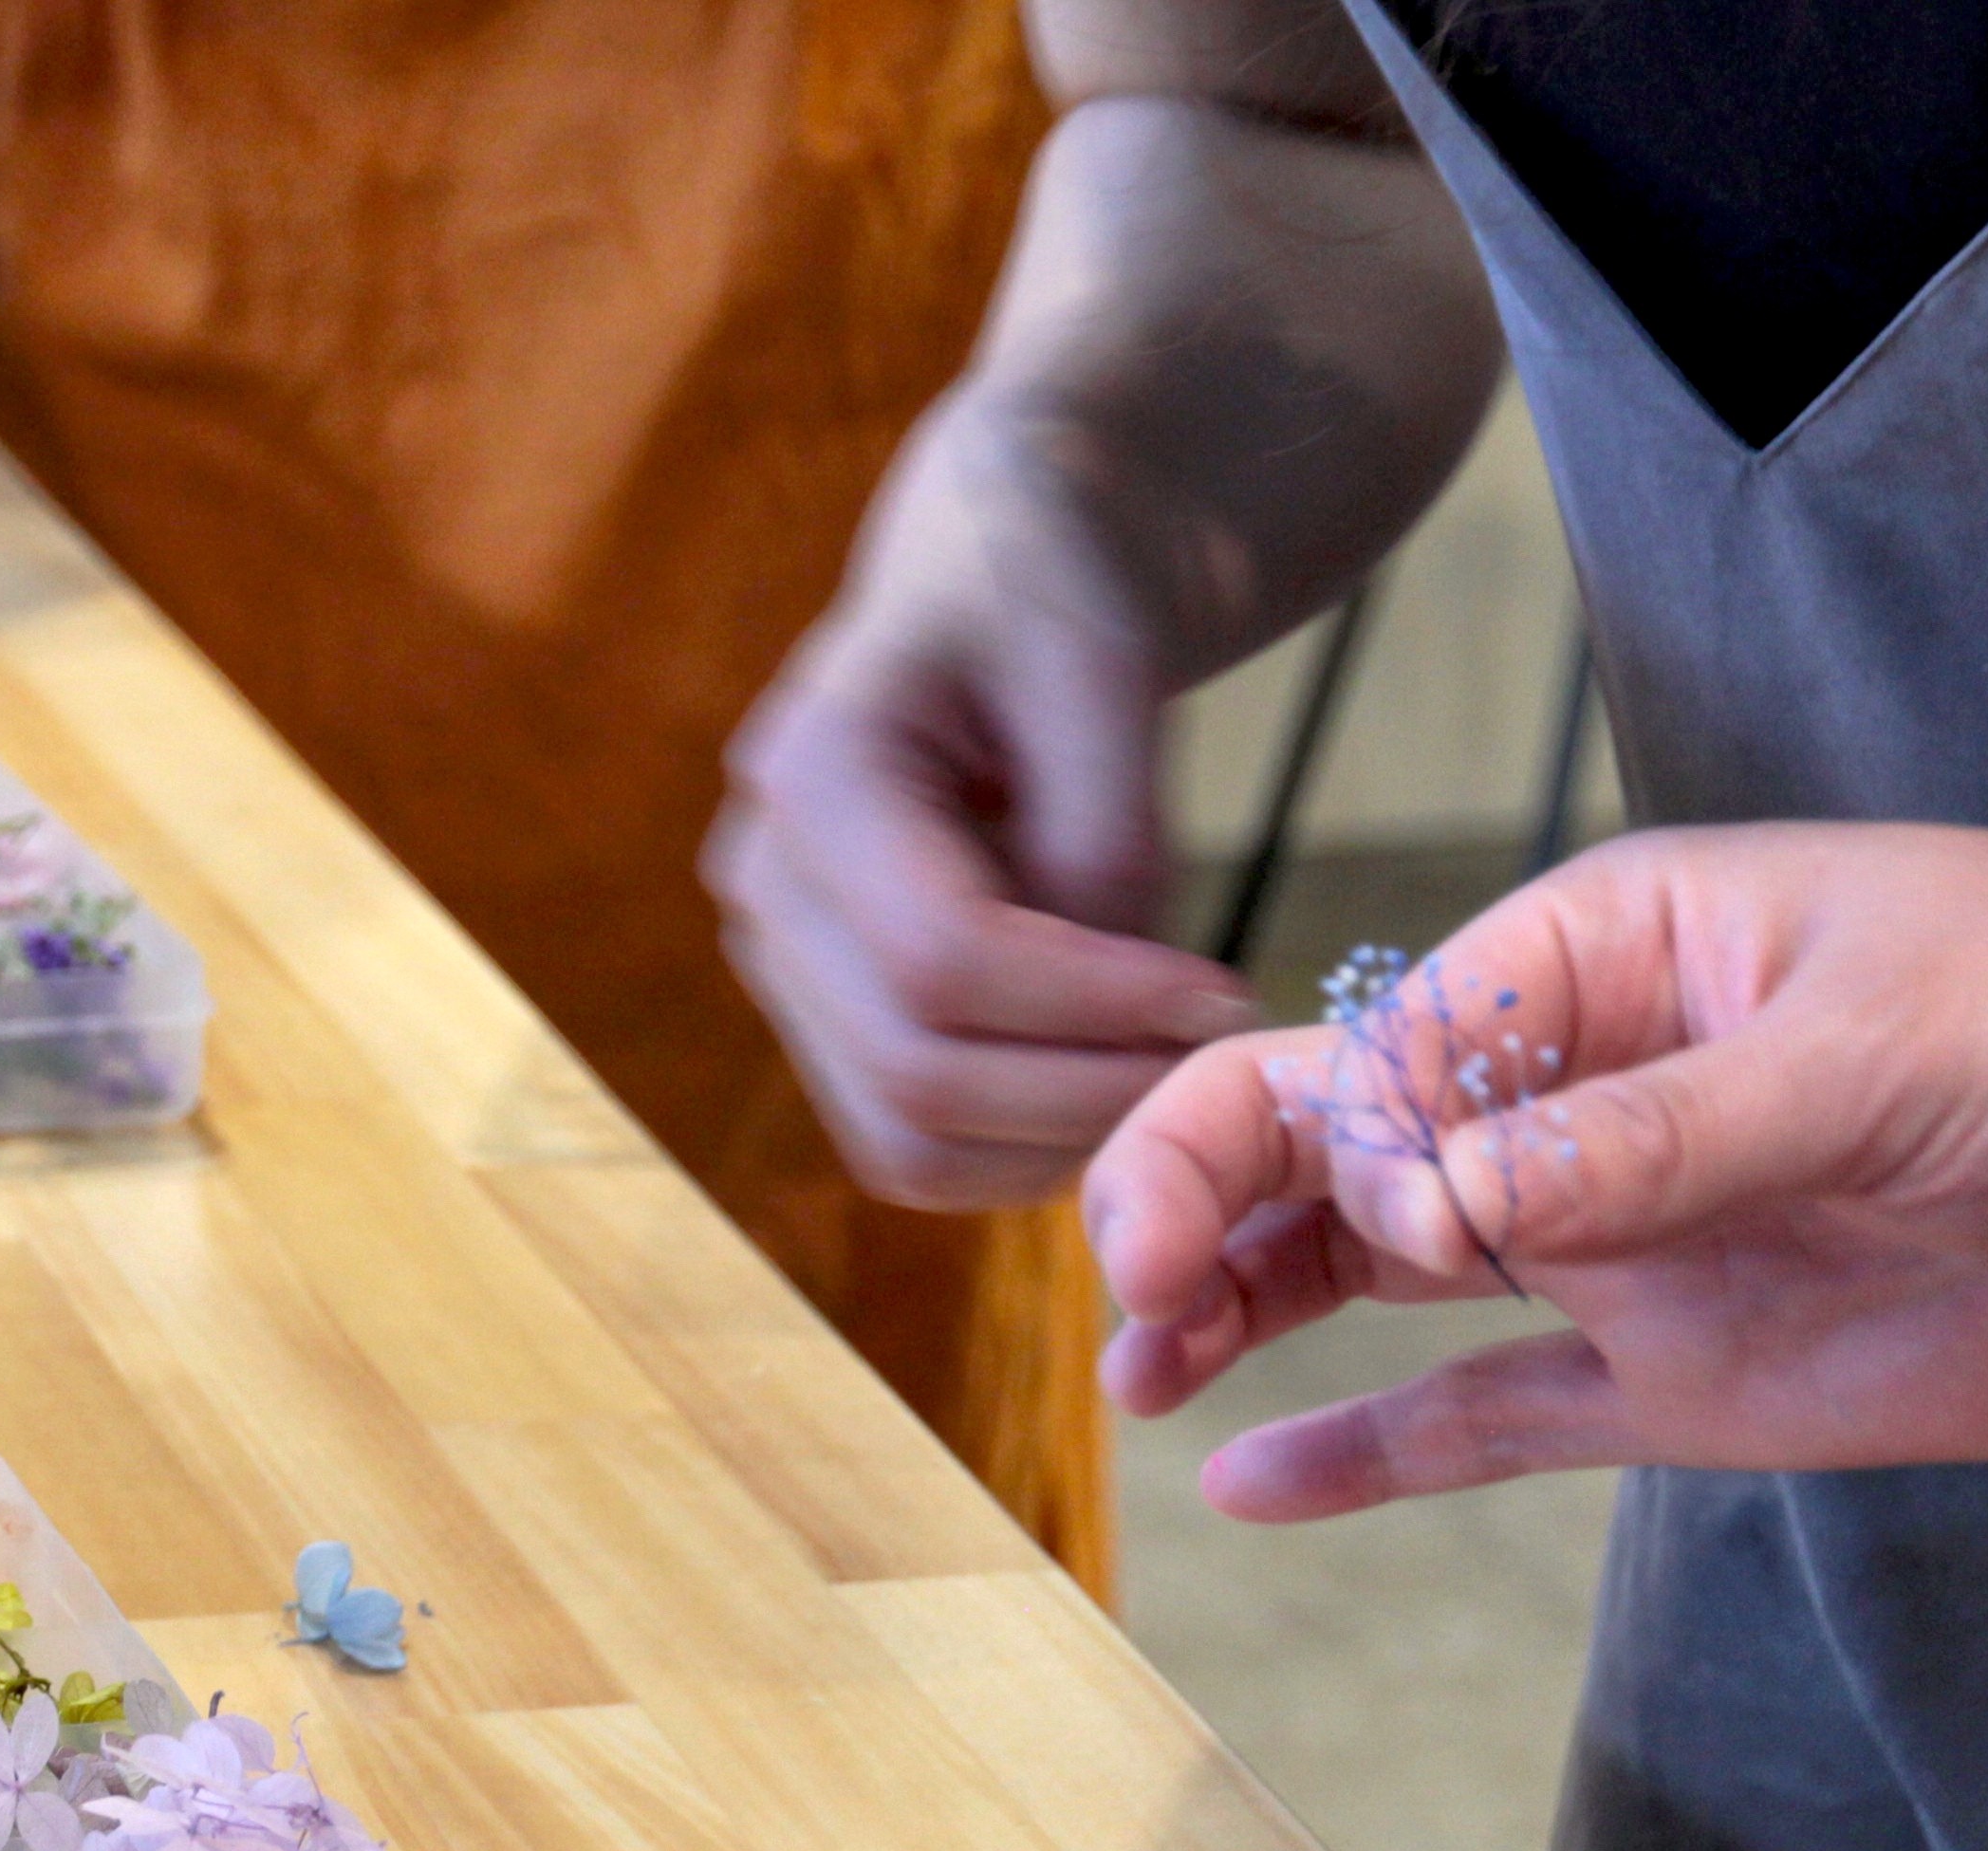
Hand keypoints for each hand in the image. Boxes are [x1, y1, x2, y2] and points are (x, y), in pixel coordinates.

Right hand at [708, 400, 1261, 1211]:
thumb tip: (1116, 1001)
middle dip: (1082, 1094)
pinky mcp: (822, 1011)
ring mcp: (779, 958)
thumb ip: (1105, 832)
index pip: (942, 961)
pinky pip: (908, 1144)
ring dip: (1051, 1141)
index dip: (1096, 1004)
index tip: (1225, 996)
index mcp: (810, 774)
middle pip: (912, 1077)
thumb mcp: (1105, 664)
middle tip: (1211, 1065)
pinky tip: (1104, 1073)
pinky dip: (1018, 1146)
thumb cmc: (1055, 586)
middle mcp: (762, 882)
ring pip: (901, 1142)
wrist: (1002, 568)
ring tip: (1162, 1070)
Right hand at [1075, 824, 1987, 1516]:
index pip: (1385, 1038)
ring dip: (1244, 1313)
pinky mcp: (1681, 1372)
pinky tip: (1246, 1481)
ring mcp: (1621, 1240)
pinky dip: (1367, 1450)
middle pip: (1329, 1143)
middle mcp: (1581, 1095)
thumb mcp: (1877, 1053)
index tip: (1356, 1228)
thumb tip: (1429, 1207)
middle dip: (1201, 1206)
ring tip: (1136, 1373)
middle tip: (1135, 1303)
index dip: (1317, 1136)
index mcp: (1611, 958)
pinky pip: (1486, 1415)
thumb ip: (1645, 1142)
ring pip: (1374, 1275)